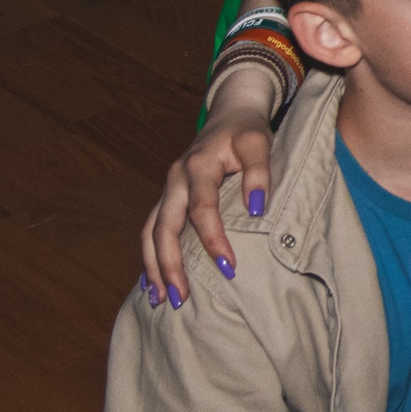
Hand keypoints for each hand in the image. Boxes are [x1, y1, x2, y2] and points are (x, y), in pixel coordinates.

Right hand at [142, 69, 273, 307]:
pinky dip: (151, 255)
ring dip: (153, 266)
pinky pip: (152, 229)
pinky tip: (153, 281)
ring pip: (150, 232)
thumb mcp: (260, 143)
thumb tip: (255, 209)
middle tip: (181, 298)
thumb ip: (259, 173)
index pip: (201, 210)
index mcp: (197, 167)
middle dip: (169, 265)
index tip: (228, 269)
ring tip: (161, 299)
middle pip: (163, 227)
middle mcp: (175, 179)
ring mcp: (168, 188)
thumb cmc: (248, 130)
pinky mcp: (168, 196)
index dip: (213, 240)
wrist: (231, 112)